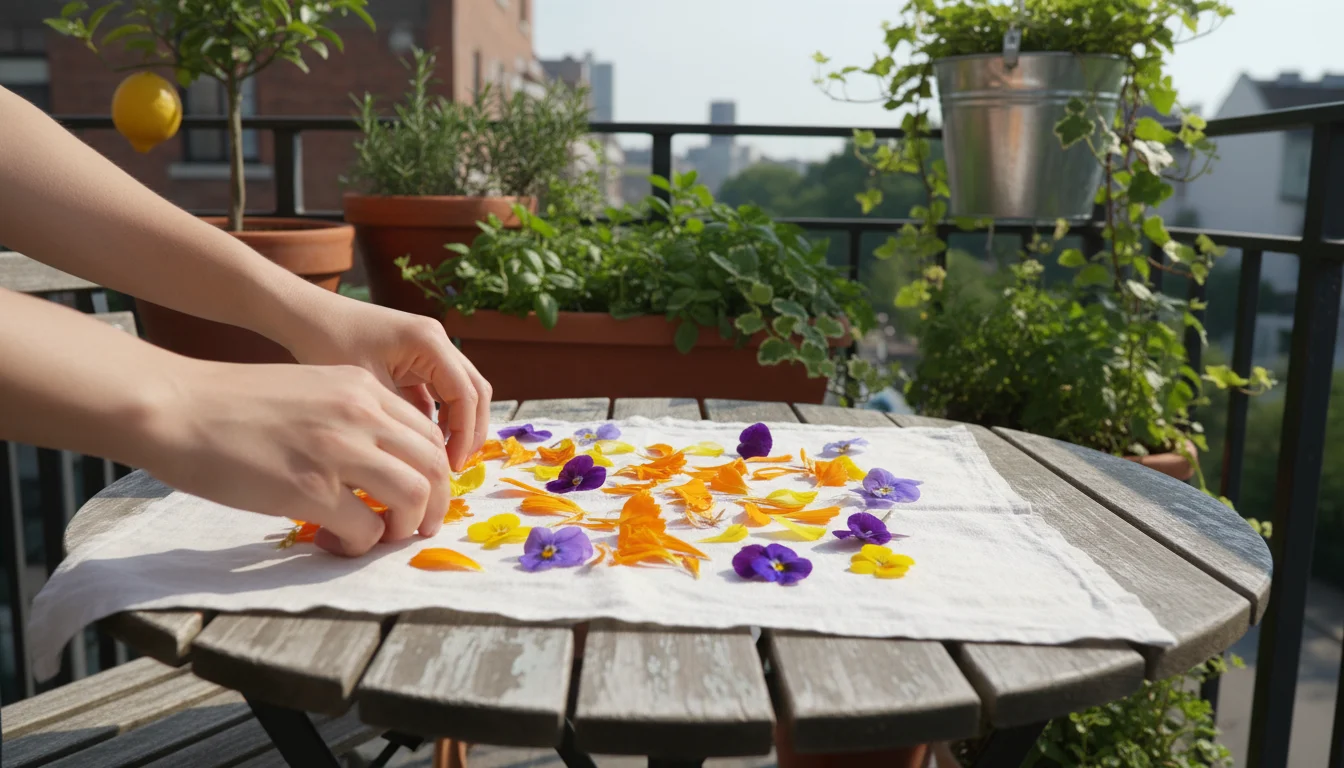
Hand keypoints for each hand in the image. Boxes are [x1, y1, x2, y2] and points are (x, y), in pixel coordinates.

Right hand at [147, 361, 452, 555]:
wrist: (176, 406)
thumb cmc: (233, 405)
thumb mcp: (310, 391)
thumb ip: (350, 417)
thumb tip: (380, 462)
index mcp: (362, 388)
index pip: (428, 434)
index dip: (434, 473)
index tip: (420, 496)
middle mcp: (360, 414)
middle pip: (434, 466)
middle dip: (434, 505)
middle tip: (416, 527)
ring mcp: (338, 451)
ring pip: (413, 496)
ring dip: (405, 527)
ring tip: (380, 537)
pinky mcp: (310, 489)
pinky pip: (366, 529)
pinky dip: (361, 545)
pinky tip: (337, 543)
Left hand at [281, 294, 492, 471]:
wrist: (307, 316)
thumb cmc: (330, 343)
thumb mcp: (367, 386)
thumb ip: (400, 417)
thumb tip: (423, 456)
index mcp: (430, 342)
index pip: (466, 394)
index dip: (465, 433)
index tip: (451, 466)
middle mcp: (437, 342)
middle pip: (475, 391)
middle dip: (470, 430)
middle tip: (456, 466)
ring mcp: (429, 350)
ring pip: (461, 392)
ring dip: (457, 424)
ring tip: (442, 458)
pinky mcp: (416, 360)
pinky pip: (439, 391)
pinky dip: (439, 416)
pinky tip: (423, 442)